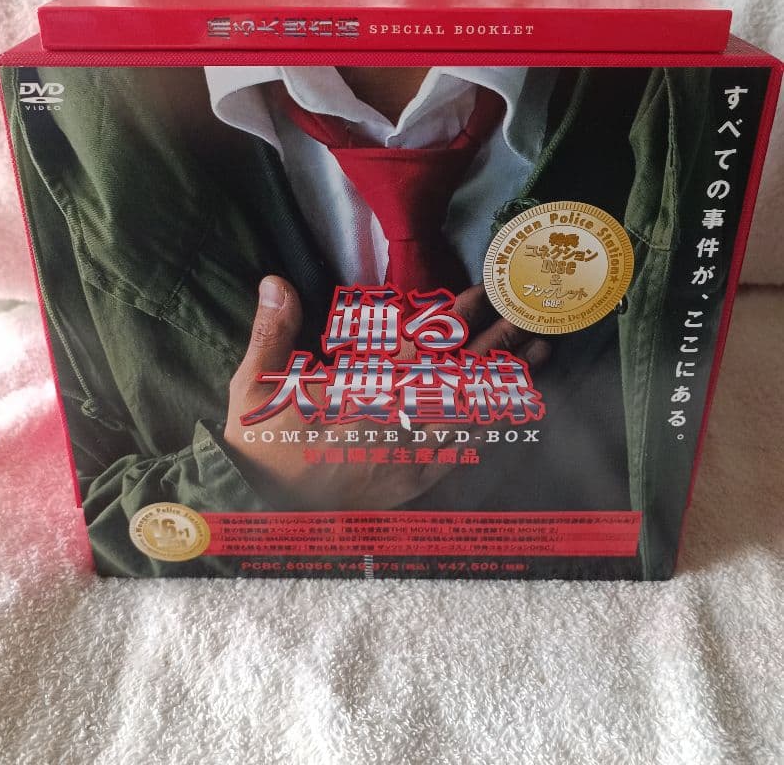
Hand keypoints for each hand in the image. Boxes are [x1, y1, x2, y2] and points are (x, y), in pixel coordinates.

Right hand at [223, 276, 549, 509]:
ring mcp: (407, 457)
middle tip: (527, 314)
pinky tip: (514, 405)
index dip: (453, 320)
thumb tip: (274, 281)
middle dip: (495, 341)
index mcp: (357, 397)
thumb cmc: (260, 444)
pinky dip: (490, 422)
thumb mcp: (253, 387)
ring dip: (503, 379)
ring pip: (467, 412)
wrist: (261, 511)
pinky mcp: (412, 480)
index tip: (481, 294)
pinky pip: (461, 448)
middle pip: (456, 378)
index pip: (416, 352)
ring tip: (538, 351)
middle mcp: (391, 427)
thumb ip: (272, 334)